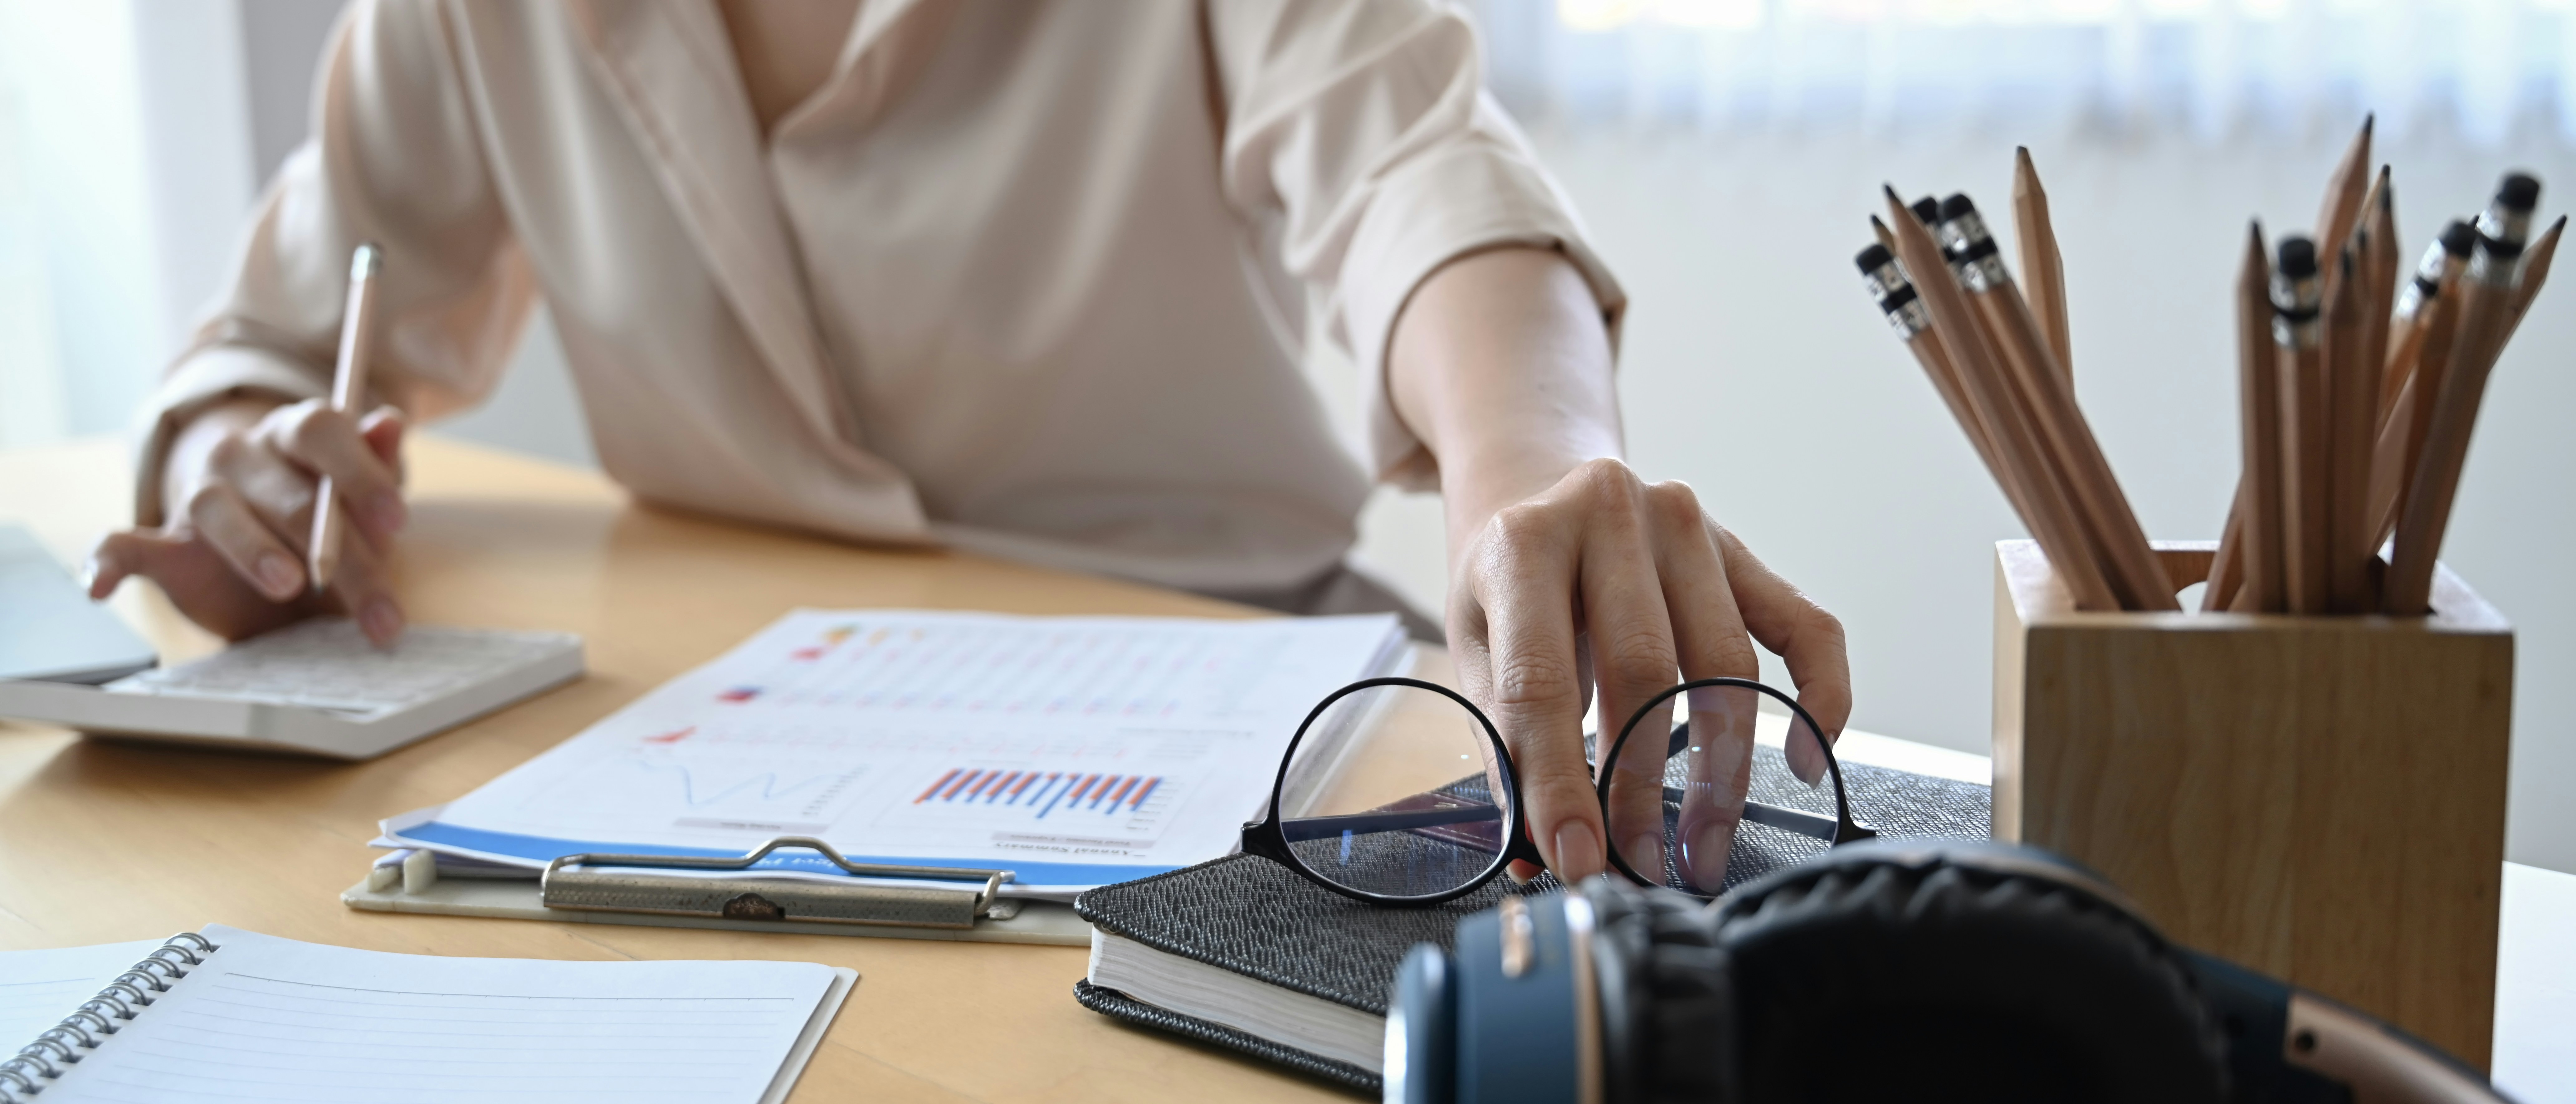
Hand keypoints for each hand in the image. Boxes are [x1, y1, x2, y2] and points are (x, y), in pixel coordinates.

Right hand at [87, 397, 409, 644]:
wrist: (282, 552)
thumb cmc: (335, 519)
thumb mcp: (366, 500)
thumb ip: (378, 466)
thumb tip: (391, 421)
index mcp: (298, 434)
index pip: (319, 430)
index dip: (358, 472)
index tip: (396, 520)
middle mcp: (244, 456)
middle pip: (287, 492)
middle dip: (335, 549)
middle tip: (368, 597)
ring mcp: (201, 496)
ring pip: (213, 508)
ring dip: (252, 548)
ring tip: (289, 585)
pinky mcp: (166, 544)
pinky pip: (122, 545)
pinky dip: (106, 563)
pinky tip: (99, 587)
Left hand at [1447, 458, 1850, 888]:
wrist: (1537, 491)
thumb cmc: (1506, 586)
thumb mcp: (1474, 649)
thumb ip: (1507, 747)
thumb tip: (1543, 851)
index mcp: (1522, 543)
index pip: (1541, 681)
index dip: (1560, 783)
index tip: (1577, 857)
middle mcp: (1609, 513)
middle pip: (1643, 669)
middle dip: (1641, 786)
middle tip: (1640, 862)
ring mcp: (1686, 525)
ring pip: (1724, 663)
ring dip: (1718, 771)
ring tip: (1698, 845)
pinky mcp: (1742, 550)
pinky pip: (1807, 628)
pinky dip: (1820, 699)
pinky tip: (1805, 762)